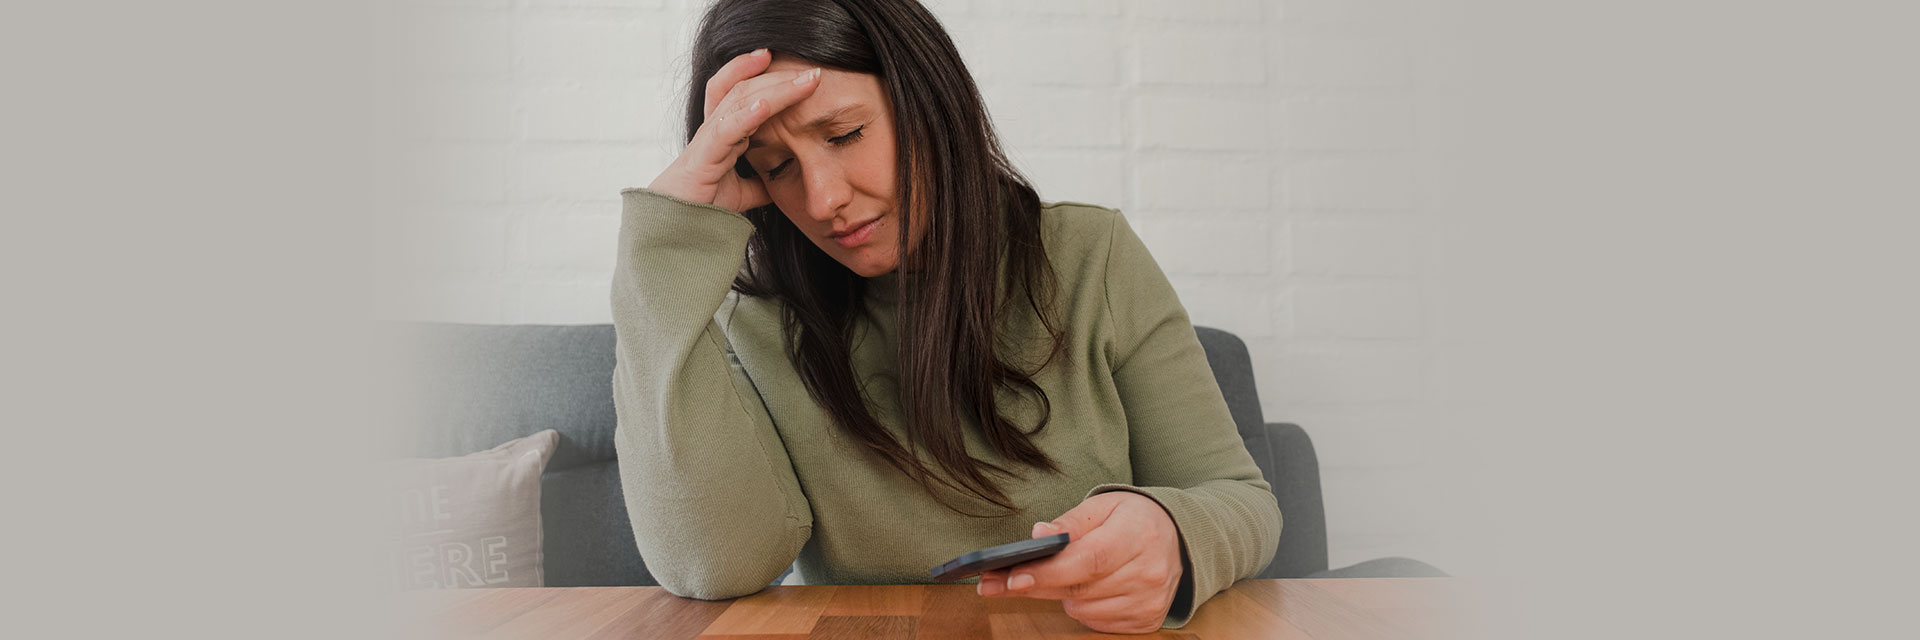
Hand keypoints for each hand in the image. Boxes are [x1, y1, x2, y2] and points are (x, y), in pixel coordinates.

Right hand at [646, 48, 820, 213]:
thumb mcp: (741, 194)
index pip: (741, 93)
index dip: (762, 75)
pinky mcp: (702, 158)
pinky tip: (766, 105)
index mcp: (723, 135)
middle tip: (812, 70)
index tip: (796, 68)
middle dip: (777, 76)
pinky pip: (726, 130)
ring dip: (774, 89)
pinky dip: (747, 116)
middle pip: (744, 89)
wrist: (674, 230)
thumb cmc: (701, 209)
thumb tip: (783, 182)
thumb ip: (760, 184)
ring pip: (738, 101)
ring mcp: (707, 141)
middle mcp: (714, 130)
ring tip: (802, 80)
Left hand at [976, 491, 1183, 633]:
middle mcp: (1148, 572)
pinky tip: (1090, 588)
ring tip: (1071, 573)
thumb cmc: (1136, 518)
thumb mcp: (1105, 505)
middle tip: (1000, 580)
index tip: (1012, 577)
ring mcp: (1149, 601)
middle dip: (1037, 584)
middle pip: (1079, 588)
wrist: (1181, 538)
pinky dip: (1085, 607)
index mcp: (1138, 535)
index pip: (1088, 560)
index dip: (1048, 571)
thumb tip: (1037, 535)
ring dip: (1066, 594)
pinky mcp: (1147, 620)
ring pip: (1083, 610)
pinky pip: (1097, 624)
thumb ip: (1070, 521)